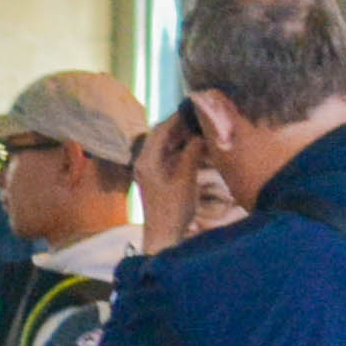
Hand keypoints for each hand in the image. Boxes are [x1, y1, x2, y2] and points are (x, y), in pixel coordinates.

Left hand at [134, 108, 218, 251]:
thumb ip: (192, 152)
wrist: (163, 237)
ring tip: (201, 130)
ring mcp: (149, 170)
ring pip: (165, 146)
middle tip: (200, 118)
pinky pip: (168, 157)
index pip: (160, 130)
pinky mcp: (156, 178)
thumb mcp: (186, 178)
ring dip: (181, 137)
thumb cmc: (174, 210)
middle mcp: (144, 162)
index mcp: (147, 160)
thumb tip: (200, 133)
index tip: (194, 108)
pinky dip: (181, 150)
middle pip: (161, 135)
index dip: (177, 118)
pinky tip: (196, 148)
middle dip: (180, 126)